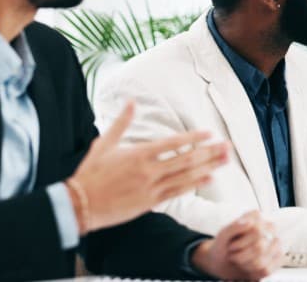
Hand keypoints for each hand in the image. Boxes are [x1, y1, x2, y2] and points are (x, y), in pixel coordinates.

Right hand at [69, 101, 228, 232]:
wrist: (79, 204)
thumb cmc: (91, 172)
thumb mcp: (104, 144)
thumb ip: (121, 122)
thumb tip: (131, 101)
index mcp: (139, 154)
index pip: (173, 143)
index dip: (193, 137)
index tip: (210, 133)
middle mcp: (148, 170)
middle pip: (186, 159)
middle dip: (209, 152)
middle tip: (227, 146)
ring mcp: (151, 187)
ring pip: (186, 175)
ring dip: (208, 167)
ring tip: (225, 160)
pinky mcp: (151, 202)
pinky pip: (177, 192)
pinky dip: (194, 184)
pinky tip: (209, 178)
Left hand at [191, 211, 282, 279]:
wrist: (223, 260)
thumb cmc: (224, 245)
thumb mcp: (222, 235)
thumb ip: (233, 227)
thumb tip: (249, 222)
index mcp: (257, 217)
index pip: (257, 231)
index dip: (240, 243)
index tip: (231, 244)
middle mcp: (270, 227)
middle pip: (260, 247)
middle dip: (241, 255)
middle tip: (234, 253)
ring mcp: (276, 243)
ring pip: (261, 261)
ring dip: (245, 264)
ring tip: (240, 259)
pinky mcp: (278, 257)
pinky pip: (266, 270)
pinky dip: (252, 272)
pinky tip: (248, 266)